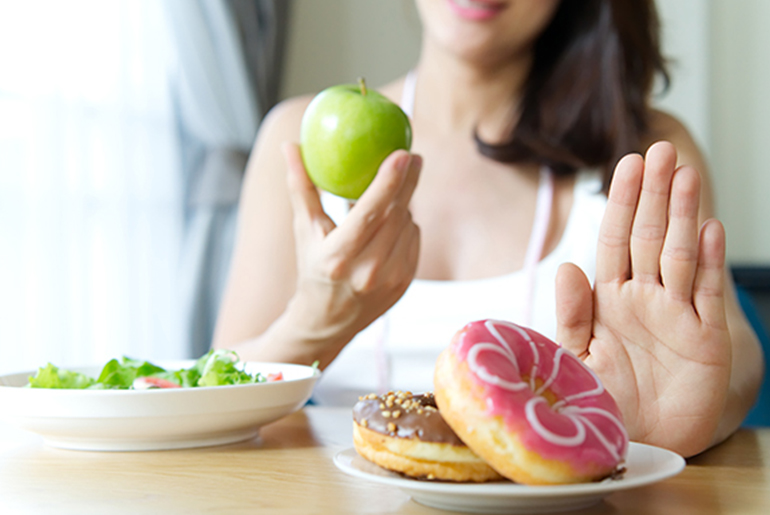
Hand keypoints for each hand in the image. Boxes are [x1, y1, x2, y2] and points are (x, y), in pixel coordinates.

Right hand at [281, 143, 421, 365]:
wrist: (327, 322)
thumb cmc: (312, 269)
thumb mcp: (303, 231)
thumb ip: (301, 187)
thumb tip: (290, 146)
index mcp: (339, 258)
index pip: (370, 214)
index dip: (388, 182)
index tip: (402, 153)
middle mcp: (368, 272)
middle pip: (397, 215)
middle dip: (408, 181)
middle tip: (412, 155)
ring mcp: (391, 280)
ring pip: (407, 224)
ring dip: (402, 205)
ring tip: (387, 198)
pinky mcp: (406, 282)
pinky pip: (413, 238)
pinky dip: (405, 225)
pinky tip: (390, 224)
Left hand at [555, 141, 730, 456]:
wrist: (635, 443)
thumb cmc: (602, 401)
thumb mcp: (575, 358)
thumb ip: (571, 315)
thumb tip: (567, 267)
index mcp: (608, 300)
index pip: (615, 240)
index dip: (622, 203)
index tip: (627, 164)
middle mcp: (643, 299)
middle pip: (649, 237)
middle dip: (654, 194)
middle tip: (659, 151)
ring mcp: (677, 315)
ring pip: (680, 254)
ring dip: (683, 215)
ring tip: (684, 175)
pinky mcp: (705, 340)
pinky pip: (707, 293)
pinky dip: (709, 261)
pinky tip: (709, 227)